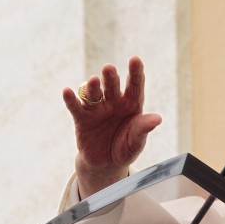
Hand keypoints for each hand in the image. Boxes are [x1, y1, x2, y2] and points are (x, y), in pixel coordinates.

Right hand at [62, 56, 160, 197]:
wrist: (106, 164)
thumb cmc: (125, 148)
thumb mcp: (136, 142)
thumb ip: (143, 129)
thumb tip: (157, 119)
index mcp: (131, 104)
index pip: (135, 86)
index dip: (136, 72)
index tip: (136, 59)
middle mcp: (114, 102)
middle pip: (112, 86)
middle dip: (111, 77)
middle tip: (109, 68)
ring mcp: (97, 109)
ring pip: (94, 94)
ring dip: (92, 87)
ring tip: (93, 80)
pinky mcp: (82, 119)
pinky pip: (76, 107)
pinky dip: (71, 100)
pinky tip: (67, 91)